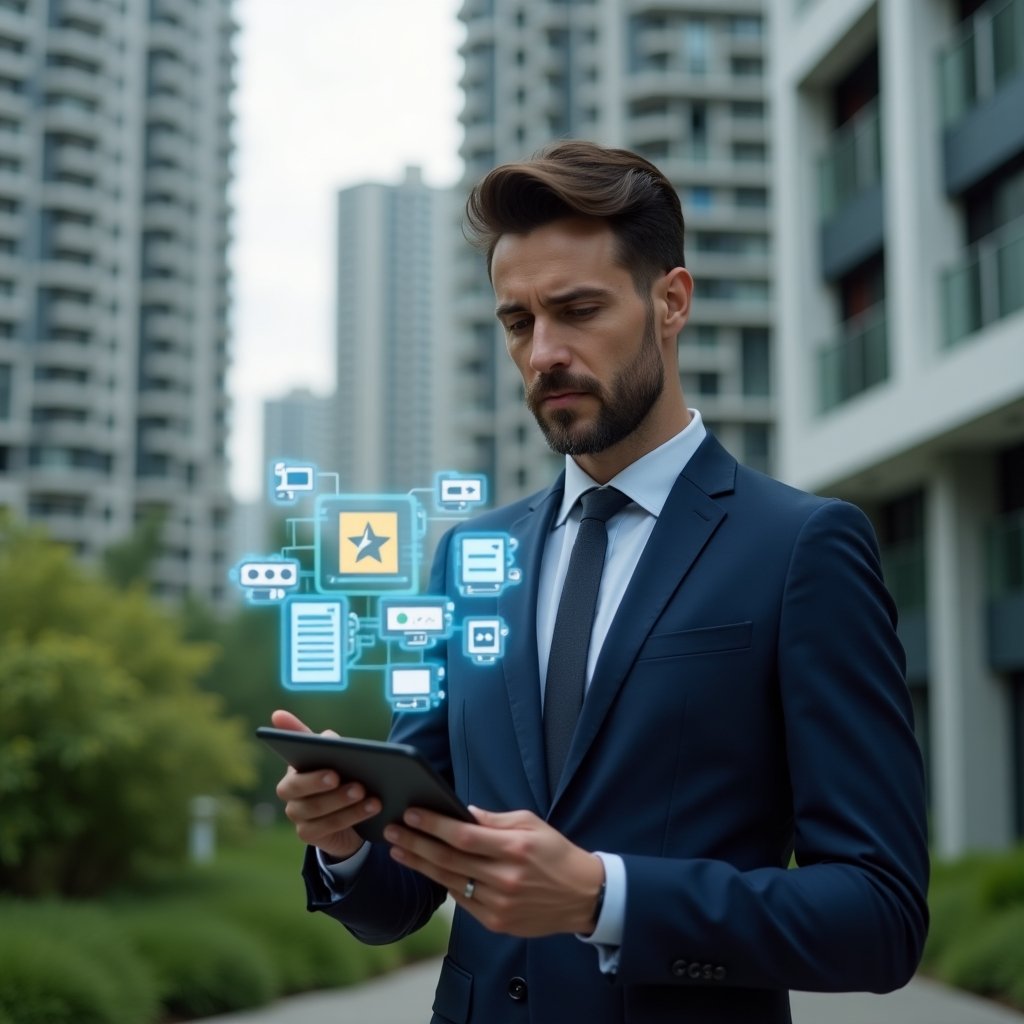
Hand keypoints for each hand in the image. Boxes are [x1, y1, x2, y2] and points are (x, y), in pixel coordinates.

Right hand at [270, 709, 380, 861]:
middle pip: (297, 786)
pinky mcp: (307, 833)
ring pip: (314, 808)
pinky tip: (370, 810)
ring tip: (367, 795)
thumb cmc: (344, 775)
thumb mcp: (339, 756)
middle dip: (320, 782)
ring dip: (342, 802)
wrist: (351, 814)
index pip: (291, 755)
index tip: (332, 770)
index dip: (301, 757)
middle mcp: (289, 790)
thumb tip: (327, 737)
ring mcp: (296, 813)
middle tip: (345, 780)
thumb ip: (330, 743)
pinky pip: (325, 827)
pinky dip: (350, 817)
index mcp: (296, 764)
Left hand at [383, 805, 603, 937]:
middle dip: (416, 843)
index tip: (411, 813)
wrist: (583, 896)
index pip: (463, 835)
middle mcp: (505, 878)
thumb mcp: (532, 824)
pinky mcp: (497, 922)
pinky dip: (443, 884)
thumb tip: (462, 813)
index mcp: (515, 849)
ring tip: (399, 850)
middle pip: (449, 860)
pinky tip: (427, 870)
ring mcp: (499, 904)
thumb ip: (495, 820)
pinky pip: (462, 901)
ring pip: (450, 882)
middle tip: (392, 830)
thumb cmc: (556, 853)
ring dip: (420, 865)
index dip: (433, 824)